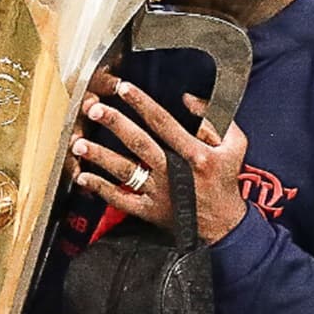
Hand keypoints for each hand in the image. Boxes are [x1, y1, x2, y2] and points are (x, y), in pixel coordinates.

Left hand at [71, 81, 248, 244]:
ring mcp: (159, 193)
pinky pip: (121, 199)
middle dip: (115, 123)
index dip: (142, 103)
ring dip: (100, 156)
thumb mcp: (234, 144)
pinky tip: (84, 177)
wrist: (224, 225)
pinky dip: (101, 189)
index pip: (164, 123)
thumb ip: (213, 118)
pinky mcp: (149, 211)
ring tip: (79, 142)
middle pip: (139, 143)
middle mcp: (174, 173)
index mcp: (195, 154)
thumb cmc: (225, 180)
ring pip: (125, 171)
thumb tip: (188, 99)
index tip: (124, 88)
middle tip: (95, 109)